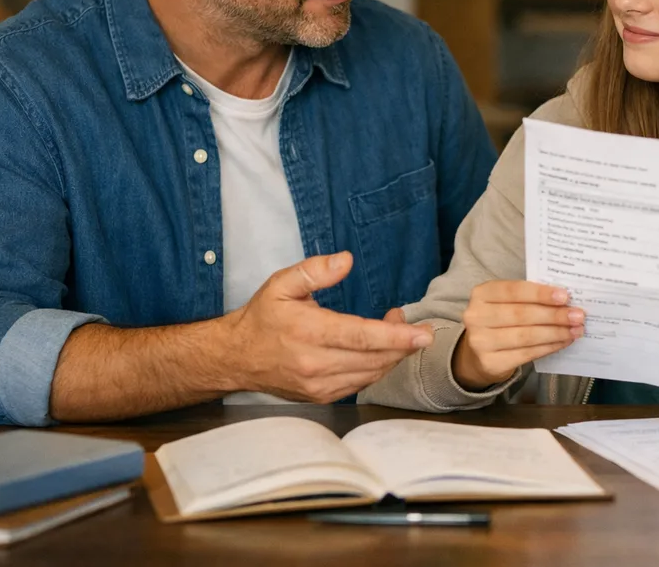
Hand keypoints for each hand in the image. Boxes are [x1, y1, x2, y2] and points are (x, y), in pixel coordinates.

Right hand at [229, 252, 433, 402]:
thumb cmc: (261, 318)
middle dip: (404, 345)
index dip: (396, 336)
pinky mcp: (321, 397)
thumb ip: (314, 271)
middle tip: (417, 327)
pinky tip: (380, 350)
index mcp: (308, 332)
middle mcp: (315, 364)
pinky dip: (377, 368)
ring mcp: (319, 385)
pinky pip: (361, 384)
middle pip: (374, 358)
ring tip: (397, 331)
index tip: (423, 333)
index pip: (362, 336)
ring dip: (393, 355)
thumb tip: (345, 260)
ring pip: (371, 374)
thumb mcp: (281, 284)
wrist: (235, 358)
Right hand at [452, 280, 584, 390]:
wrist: (478, 354)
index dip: (540, 293)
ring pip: (526, 336)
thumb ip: (528, 299)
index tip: (564, 296)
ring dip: (555, 333)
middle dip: (554, 315)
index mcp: (481, 294)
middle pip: (521, 315)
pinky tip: (563, 342)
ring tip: (575, 330)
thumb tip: (565, 300)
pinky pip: (526, 354)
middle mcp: (476, 317)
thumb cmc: (499, 321)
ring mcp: (481, 341)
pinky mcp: (490, 362)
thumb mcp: (506, 303)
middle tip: (577, 316)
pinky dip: (549, 347)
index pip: (513, 290)